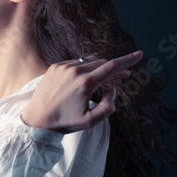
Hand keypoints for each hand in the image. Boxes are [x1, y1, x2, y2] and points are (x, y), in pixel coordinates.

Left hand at [21, 50, 142, 133]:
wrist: (36, 119)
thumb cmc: (64, 122)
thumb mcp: (90, 121)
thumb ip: (109, 106)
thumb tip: (113, 90)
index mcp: (85, 83)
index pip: (112, 67)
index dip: (128, 60)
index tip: (140, 54)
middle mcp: (74, 71)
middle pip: (102, 63)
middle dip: (115, 68)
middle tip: (123, 77)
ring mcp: (63, 67)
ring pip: (89, 61)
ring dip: (100, 68)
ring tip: (103, 81)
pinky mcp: (54, 67)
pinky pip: (76, 63)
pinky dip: (84, 68)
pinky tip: (84, 80)